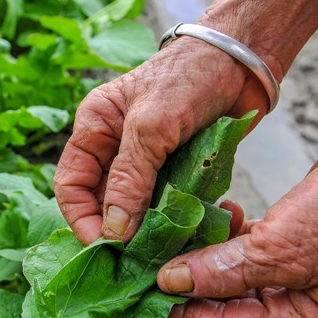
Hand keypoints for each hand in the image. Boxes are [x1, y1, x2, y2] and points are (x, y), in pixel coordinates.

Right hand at [53, 41, 255, 242]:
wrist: (245, 57)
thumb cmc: (190, 76)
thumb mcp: (151, 126)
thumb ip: (129, 178)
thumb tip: (114, 231)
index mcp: (95, 128)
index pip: (71, 185)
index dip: (82, 219)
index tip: (105, 248)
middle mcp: (116, 146)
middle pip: (103, 202)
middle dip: (117, 231)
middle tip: (137, 260)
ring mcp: (149, 158)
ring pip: (138, 207)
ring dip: (149, 229)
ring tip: (166, 251)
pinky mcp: (180, 167)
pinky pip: (169, 203)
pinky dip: (178, 219)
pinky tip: (192, 232)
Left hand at [158, 85, 317, 317]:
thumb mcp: (282, 247)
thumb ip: (225, 271)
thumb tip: (173, 283)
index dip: (192, 315)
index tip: (152, 296)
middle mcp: (307, 304)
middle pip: (234, 303)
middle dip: (195, 283)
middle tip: (153, 264)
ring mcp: (302, 272)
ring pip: (237, 273)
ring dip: (209, 254)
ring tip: (178, 234)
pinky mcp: (294, 241)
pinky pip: (250, 248)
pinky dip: (230, 234)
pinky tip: (217, 212)